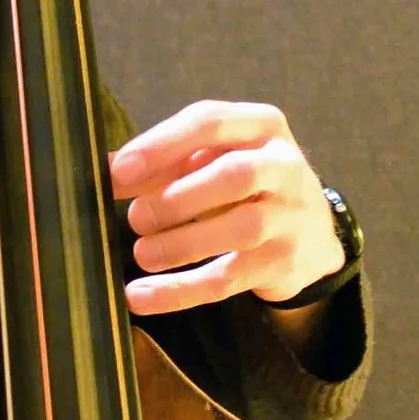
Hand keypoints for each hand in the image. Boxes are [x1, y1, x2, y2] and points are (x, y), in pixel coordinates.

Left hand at [111, 101, 343, 315]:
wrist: (313, 235)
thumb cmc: (247, 187)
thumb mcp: (214, 160)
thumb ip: (164, 161)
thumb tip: (105, 170)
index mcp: (261, 126)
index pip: (210, 122)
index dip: (161, 146)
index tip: (119, 172)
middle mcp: (284, 166)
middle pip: (233, 176)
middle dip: (177, 198)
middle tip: (136, 217)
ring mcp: (290, 216)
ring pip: (238, 229)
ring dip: (181, 244)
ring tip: (142, 254)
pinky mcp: (283, 263)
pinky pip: (227, 279)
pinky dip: (179, 290)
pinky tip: (141, 296)